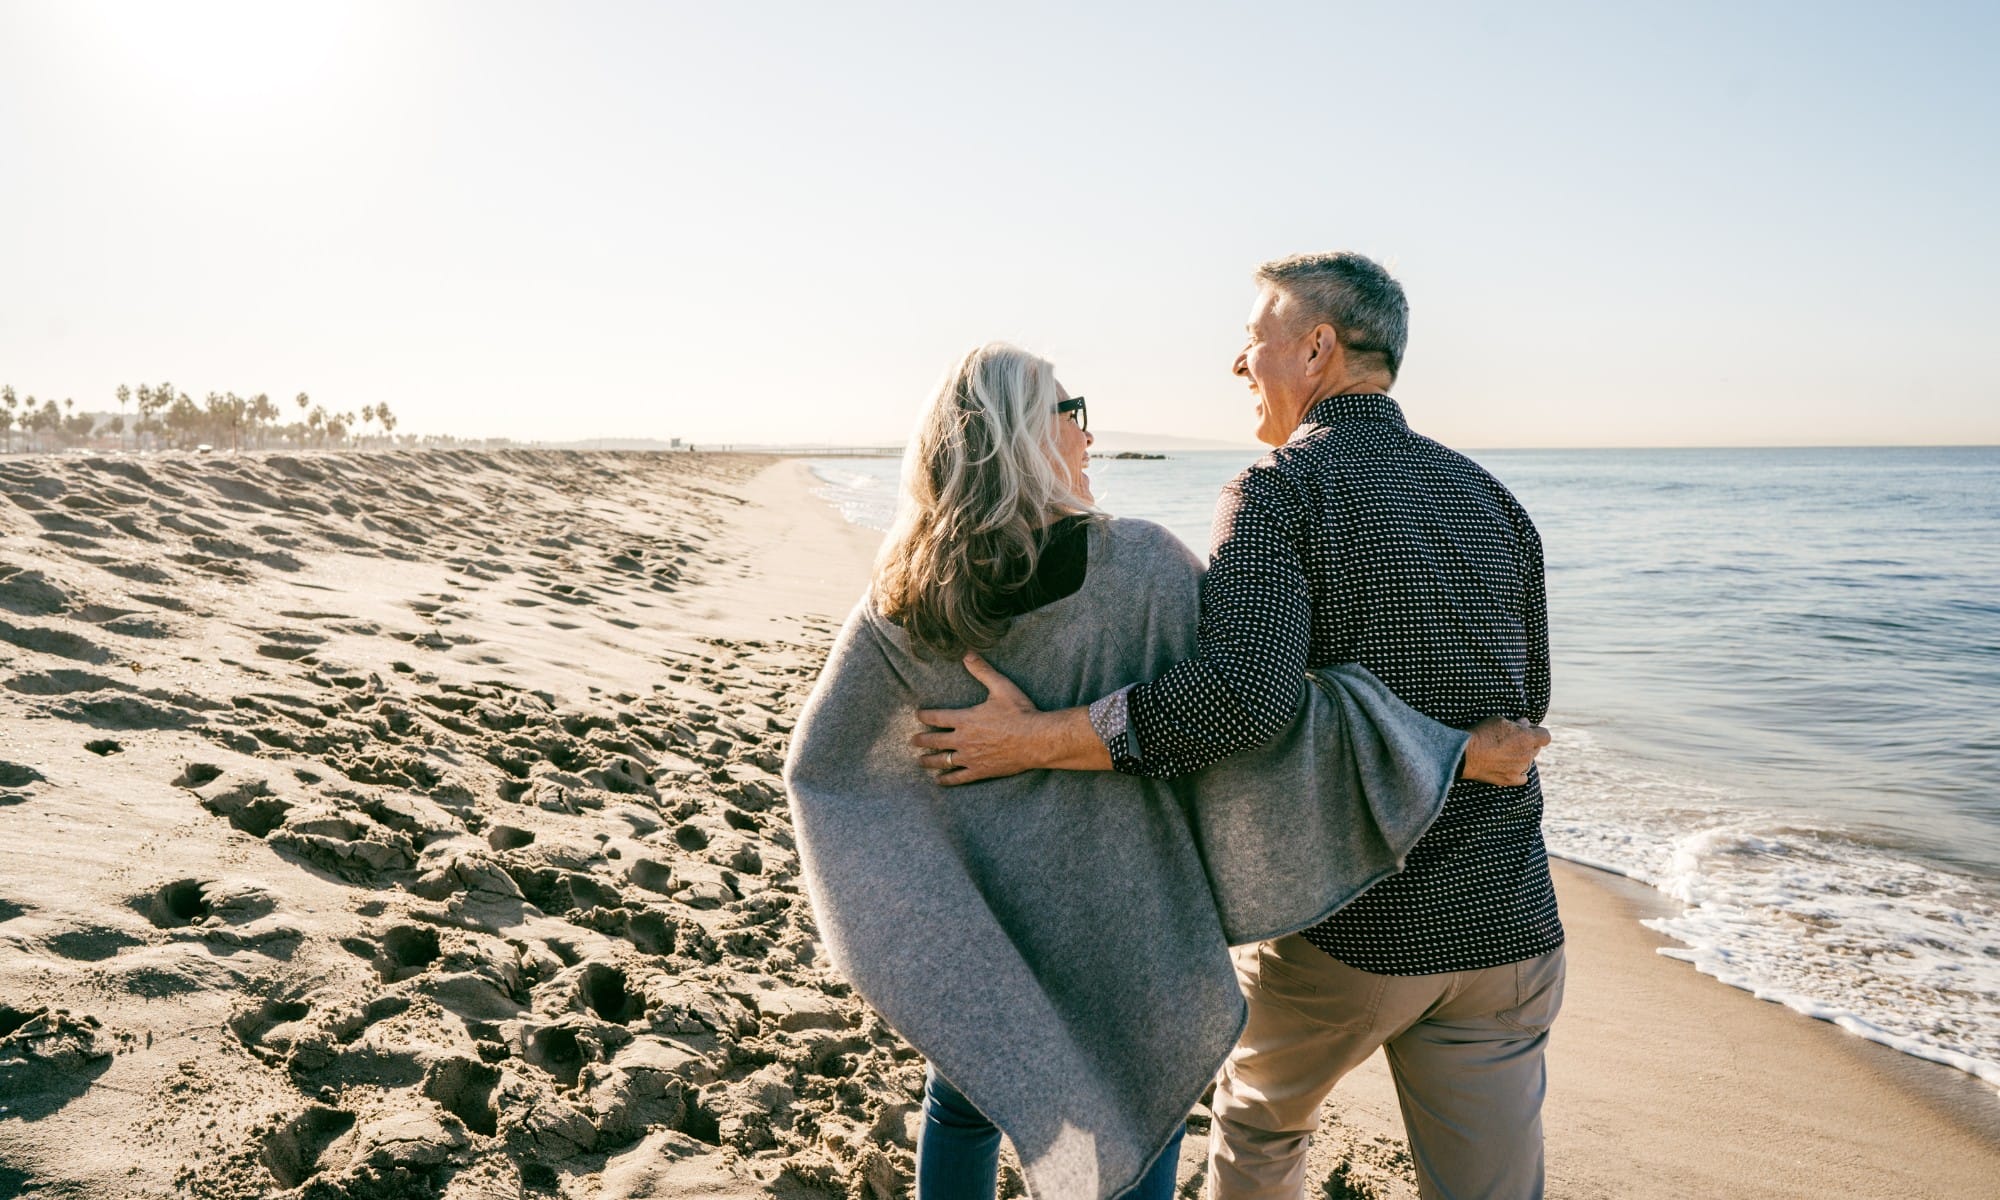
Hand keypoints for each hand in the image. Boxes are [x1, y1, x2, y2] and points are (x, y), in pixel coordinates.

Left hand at [912, 654, 1050, 784]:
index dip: (925, 715)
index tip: (917, 715)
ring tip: (920, 761)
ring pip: (943, 760)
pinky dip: (947, 779)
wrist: (1036, 740)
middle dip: (922, 740)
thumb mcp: (1001, 687)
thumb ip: (982, 671)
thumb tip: (967, 653)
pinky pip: (958, 777)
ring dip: (929, 761)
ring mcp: (970, 758)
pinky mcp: (980, 771)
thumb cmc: (1020, 712)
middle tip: (912, 740)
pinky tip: (939, 780)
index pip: (937, 717)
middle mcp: (963, 739)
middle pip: (935, 740)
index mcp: (965, 719)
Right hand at [1460, 716, 1550, 786]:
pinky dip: (1519, 772)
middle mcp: (1527, 755)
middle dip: (1528, 743)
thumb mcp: (1499, 720)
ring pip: (1528, 762)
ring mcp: (1520, 769)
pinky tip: (1510, 767)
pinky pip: (1523, 777)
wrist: (1466, 754)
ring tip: (1505, 753)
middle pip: (1536, 748)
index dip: (1538, 732)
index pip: (1545, 736)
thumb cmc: (1482, 733)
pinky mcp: (1511, 780)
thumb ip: (1516, 723)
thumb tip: (1525, 724)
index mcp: (1527, 738)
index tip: (1527, 729)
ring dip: (1522, 756)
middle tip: (1512, 739)